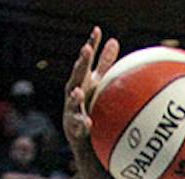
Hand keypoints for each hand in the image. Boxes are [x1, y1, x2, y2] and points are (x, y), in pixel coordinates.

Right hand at [63, 27, 120, 155]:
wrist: (86, 142)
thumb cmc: (92, 107)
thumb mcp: (99, 84)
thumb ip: (104, 64)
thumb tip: (113, 40)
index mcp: (82, 80)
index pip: (86, 61)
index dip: (91, 45)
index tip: (97, 31)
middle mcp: (74, 93)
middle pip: (77, 76)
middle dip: (81, 63)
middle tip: (87, 50)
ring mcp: (71, 110)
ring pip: (71, 102)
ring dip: (75, 96)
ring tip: (78, 92)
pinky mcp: (73, 128)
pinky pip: (77, 125)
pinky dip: (81, 123)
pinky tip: (87, 122)